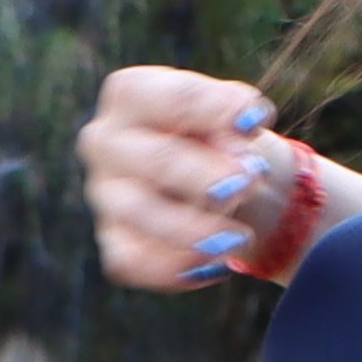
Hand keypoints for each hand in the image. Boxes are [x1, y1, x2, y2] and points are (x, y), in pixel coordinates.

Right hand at [78, 66, 300, 288]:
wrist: (221, 175)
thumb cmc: (222, 133)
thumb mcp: (237, 114)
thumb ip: (237, 116)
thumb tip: (242, 130)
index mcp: (133, 93)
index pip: (174, 99)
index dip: (217, 111)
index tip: (256, 123)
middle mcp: (106, 139)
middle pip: (155, 160)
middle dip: (205, 176)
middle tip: (248, 181)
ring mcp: (105, 191)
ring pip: (141, 214)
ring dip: (193, 229)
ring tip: (238, 238)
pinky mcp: (112, 237)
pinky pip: (132, 260)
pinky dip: (174, 268)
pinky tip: (214, 266)